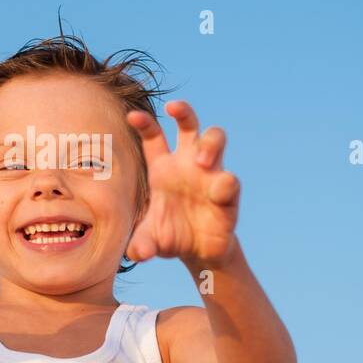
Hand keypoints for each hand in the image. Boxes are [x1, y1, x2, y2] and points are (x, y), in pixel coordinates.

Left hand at [125, 100, 239, 265]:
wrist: (199, 255)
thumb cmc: (169, 237)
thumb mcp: (150, 241)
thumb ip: (141, 243)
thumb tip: (138, 254)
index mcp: (163, 168)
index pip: (154, 137)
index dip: (144, 123)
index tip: (132, 116)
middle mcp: (188, 164)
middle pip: (189, 124)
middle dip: (183, 111)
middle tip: (173, 108)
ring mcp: (210, 175)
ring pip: (216, 139)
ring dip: (210, 143)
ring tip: (201, 161)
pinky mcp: (228, 195)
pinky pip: (230, 181)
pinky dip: (225, 184)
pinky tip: (217, 192)